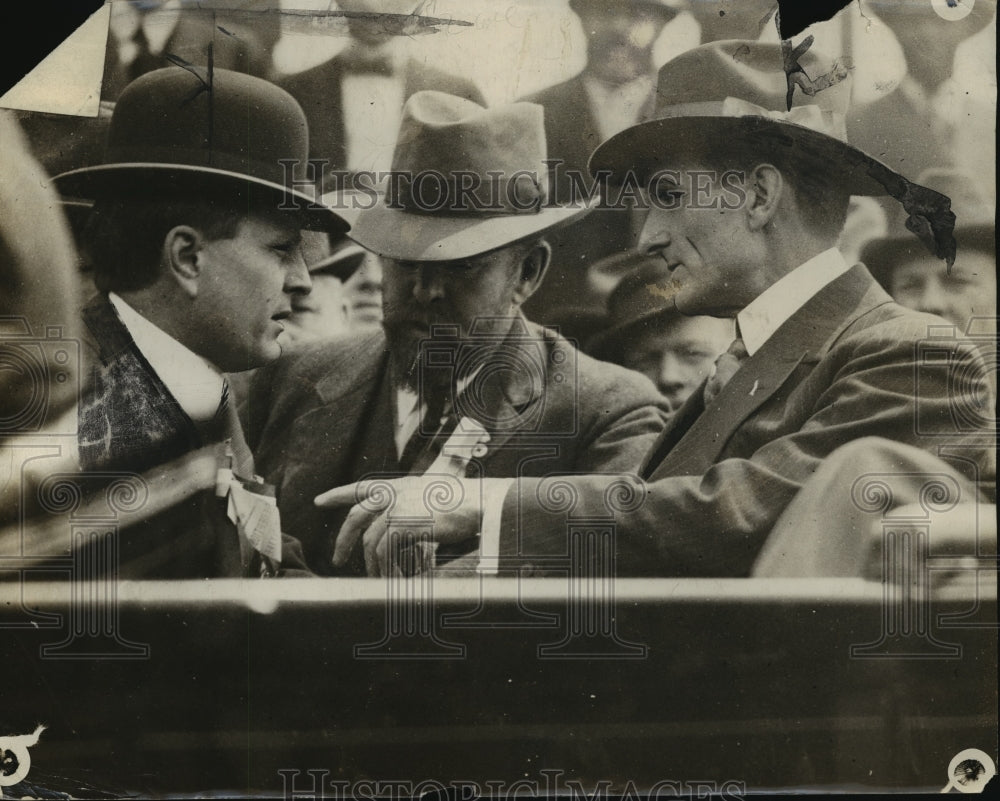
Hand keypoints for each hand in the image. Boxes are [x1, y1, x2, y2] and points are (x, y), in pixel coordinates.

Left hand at [316, 475, 485, 575]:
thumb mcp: (434, 500)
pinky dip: (387, 569)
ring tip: (379, 580)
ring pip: (371, 541)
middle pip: (356, 517)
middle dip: (343, 540)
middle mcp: (394, 493)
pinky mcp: (402, 523)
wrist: (481, 503)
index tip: (319, 501)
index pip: (362, 487)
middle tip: (337, 559)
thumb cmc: (467, 504)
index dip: (339, 494)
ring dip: (373, 565)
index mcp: (400, 485)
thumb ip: (414, 510)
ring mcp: (397, 507)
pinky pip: (385, 553)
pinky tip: (394, 579)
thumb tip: (402, 533)